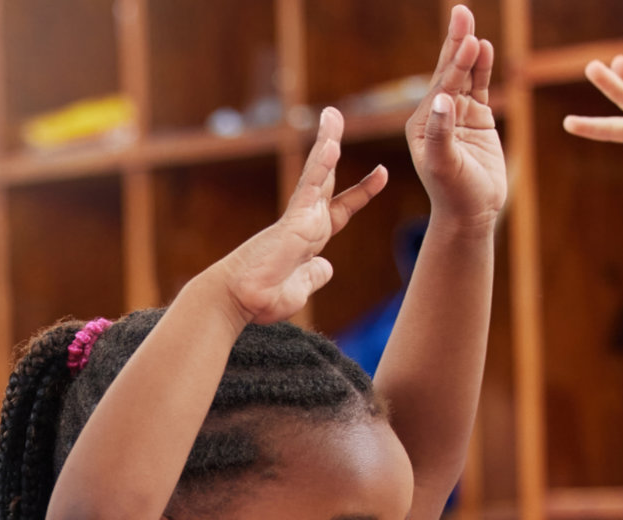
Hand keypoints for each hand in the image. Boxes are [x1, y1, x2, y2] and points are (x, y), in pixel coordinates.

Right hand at [212, 109, 387, 324]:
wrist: (240, 300)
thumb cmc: (263, 297)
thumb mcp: (302, 287)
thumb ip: (315, 274)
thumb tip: (326, 267)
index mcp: (310, 237)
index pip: (342, 207)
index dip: (362, 191)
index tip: (382, 173)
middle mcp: (305, 222)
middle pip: (326, 178)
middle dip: (333, 145)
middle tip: (335, 116)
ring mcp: (299, 218)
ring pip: (317, 174)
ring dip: (326, 142)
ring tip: (332, 115)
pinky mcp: (292, 221)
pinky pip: (309, 189)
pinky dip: (321, 167)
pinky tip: (331, 146)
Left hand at [408, 5, 505, 232]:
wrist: (472, 212)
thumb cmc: (454, 193)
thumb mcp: (444, 165)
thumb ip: (442, 132)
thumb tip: (442, 99)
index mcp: (422, 123)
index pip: (440, 86)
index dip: (455, 63)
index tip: (467, 41)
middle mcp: (437, 113)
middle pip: (448, 72)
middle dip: (456, 43)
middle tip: (461, 13)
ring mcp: (457, 113)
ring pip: (464, 76)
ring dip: (469, 50)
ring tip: (470, 23)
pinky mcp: (476, 118)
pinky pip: (479, 87)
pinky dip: (482, 68)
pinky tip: (485, 48)